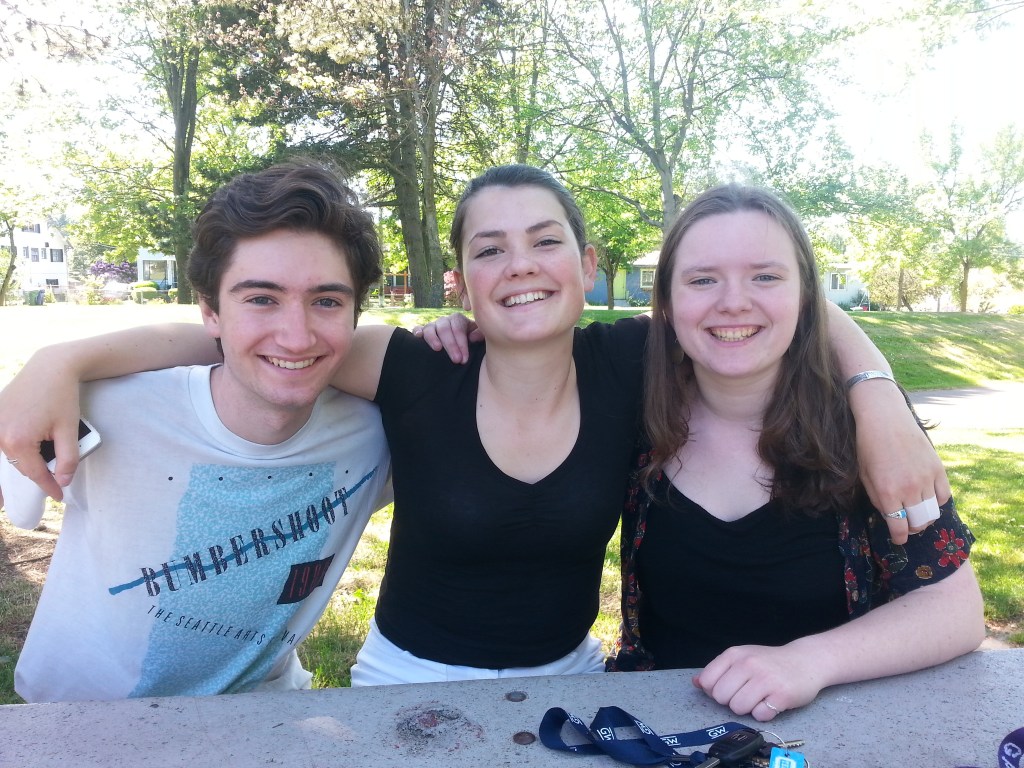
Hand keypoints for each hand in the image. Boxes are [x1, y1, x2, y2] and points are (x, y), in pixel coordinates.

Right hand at [0, 351, 84, 500]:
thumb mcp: (69, 429)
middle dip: (39, 473)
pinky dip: (16, 448)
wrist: (49, 367)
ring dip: (27, 460)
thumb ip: (68, 459)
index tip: (59, 497)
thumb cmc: (61, 396)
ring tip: (43, 468)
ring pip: (12, 454)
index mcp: (18, 441)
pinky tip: (23, 454)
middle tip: (56, 482)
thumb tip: (63, 481)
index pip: (35, 474)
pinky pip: (6, 441)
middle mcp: (0, 435)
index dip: (49, 487)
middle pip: (21, 465)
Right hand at [411, 313, 480, 363]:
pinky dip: (417, 331)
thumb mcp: (479, 341)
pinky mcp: (423, 333)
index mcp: (459, 320)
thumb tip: (472, 337)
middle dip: (451, 345)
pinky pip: (418, 329)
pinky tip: (418, 337)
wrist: (461, 352)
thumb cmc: (471, 346)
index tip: (464, 359)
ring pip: (430, 327)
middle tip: (456, 360)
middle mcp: (445, 321)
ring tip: (437, 349)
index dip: (461, 343)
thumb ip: (480, 335)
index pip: (459, 328)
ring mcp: (433, 326)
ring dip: (433, 338)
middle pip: (445, 328)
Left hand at [692, 643, 827, 721]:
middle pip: (721, 697)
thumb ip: (718, 670)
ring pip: (738, 708)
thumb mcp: (742, 658)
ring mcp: (765, 679)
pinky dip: (763, 713)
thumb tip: (695, 683)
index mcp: (735, 654)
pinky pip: (759, 715)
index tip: (729, 687)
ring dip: (747, 708)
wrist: (806, 661)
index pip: (707, 681)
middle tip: (747, 693)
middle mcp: (748, 664)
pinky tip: (771, 702)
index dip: (715, 690)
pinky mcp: (782, 695)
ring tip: (759, 697)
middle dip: (731, 700)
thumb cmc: (769, 662)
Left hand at [849, 381, 951, 543]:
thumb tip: (890, 517)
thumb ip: (877, 499)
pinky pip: (944, 496)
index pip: (899, 528)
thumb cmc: (868, 447)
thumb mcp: (865, 476)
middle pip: (919, 523)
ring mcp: (926, 479)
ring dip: (925, 517)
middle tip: (908, 526)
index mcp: (886, 493)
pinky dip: (938, 501)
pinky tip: (929, 498)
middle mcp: (908, 490)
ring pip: (933, 512)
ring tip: (918, 514)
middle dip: (913, 529)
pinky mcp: (938, 469)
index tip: (898, 539)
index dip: (899, 538)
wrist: (885, 419)